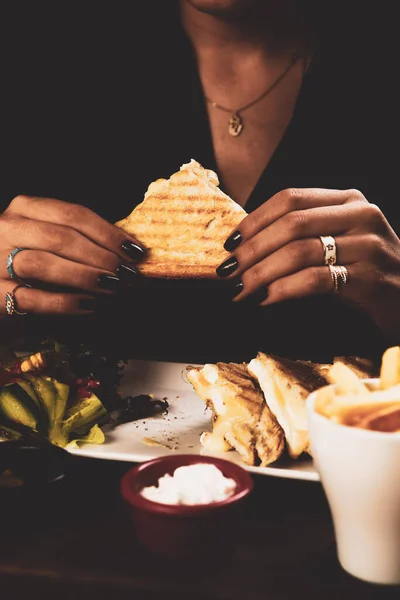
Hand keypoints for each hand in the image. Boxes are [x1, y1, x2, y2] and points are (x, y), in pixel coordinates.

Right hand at [0, 195, 144, 315]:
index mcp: (25, 209)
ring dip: (84, 276)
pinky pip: (34, 298)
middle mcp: (8, 229)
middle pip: (61, 237)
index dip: (109, 233)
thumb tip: (128, 250)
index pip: (73, 214)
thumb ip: (79, 239)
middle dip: (101, 256)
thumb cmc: (26, 260)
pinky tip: (91, 305)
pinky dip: (66, 302)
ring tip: (113, 287)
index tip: (136, 250)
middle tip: (128, 273)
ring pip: (43, 263)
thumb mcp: (47, 239)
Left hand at [217, 188, 399, 337]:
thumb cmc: (365, 271)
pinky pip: (315, 280)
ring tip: (240, 290)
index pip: (290, 198)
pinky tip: (266, 300)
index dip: (254, 220)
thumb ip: (303, 235)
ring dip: (261, 273)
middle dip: (252, 249)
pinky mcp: (370, 278)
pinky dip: (283, 291)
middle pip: (291, 223)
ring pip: (299, 251)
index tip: (230, 243)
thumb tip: (245, 244)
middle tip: (228, 271)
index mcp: (349, 200)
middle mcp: (361, 215)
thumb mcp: (338, 242)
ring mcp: (369, 245)